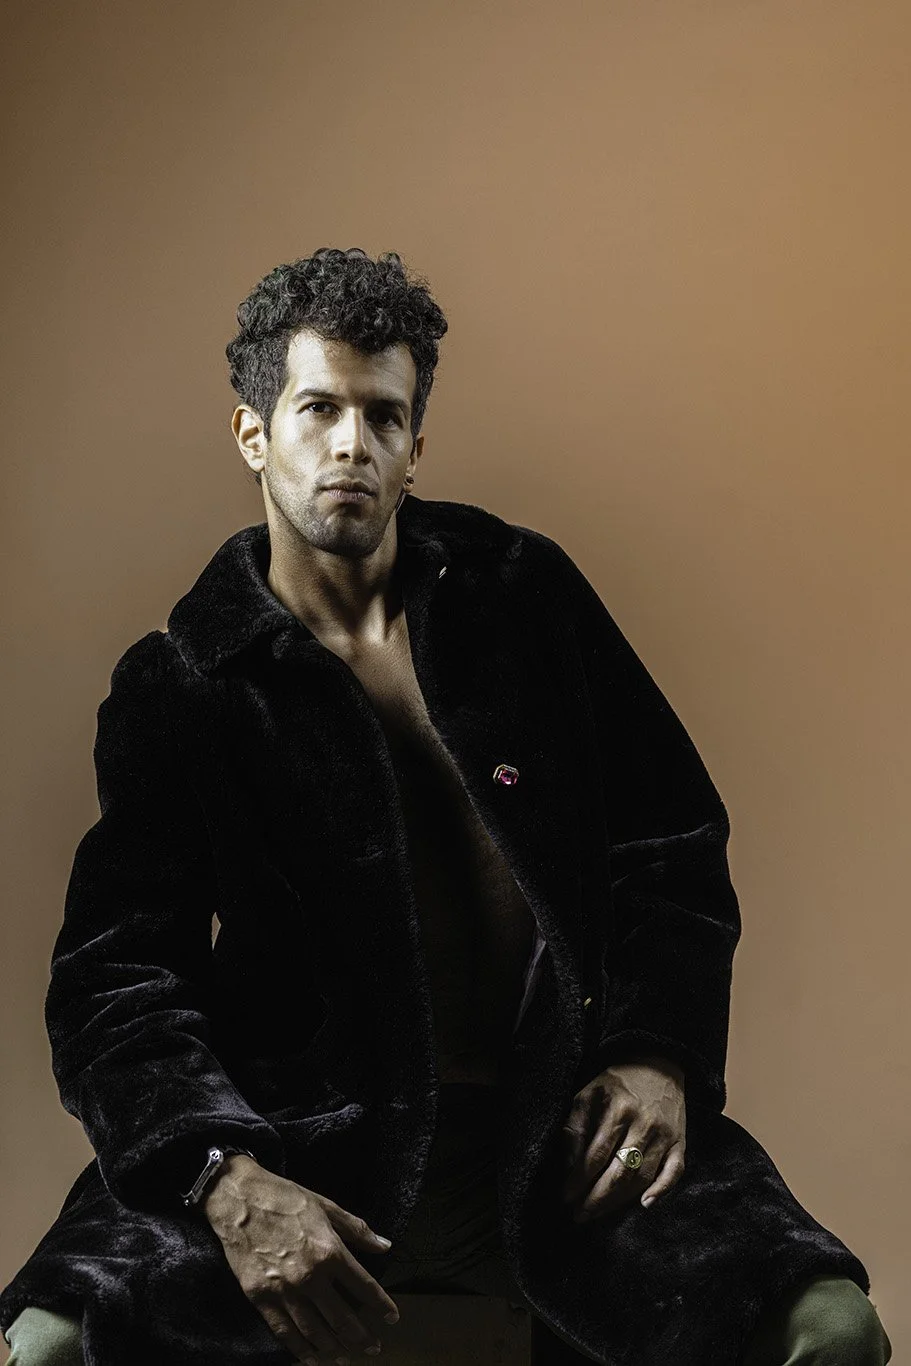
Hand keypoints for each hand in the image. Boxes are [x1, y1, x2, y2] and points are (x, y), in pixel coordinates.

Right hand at [201, 1155, 399, 1363]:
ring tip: (347, 1357)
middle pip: (342, 1318)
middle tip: (374, 1347)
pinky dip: (300, 1350)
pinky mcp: (260, 1298)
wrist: (240, 1199)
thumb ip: (357, 1230)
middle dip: (361, 1336)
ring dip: (334, 1349)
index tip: (392, 1318)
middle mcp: (310, 1276)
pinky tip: (312, 1359)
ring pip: (315, 1331)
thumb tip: (385, 1245)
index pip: (363, 1287)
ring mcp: (284, 1291)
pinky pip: (284, 1332)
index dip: (381, 1305)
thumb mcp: (327, 1207)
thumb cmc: (286, 1199)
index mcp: (330, 1251)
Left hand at [561, 1054, 685, 1221]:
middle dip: (596, 1198)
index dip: (579, 1180)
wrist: (658, 1063)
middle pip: (619, 1172)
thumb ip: (576, 1125)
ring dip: (619, 1201)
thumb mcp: (590, 1092)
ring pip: (642, 1177)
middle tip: (579, 1215)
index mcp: (619, 1109)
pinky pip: (674, 1172)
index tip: (565, 1197)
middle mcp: (644, 1124)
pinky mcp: (680, 1142)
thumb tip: (568, 1164)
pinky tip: (645, 1205)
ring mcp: (665, 1135)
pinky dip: (662, 1190)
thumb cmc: (618, 1082)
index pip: (596, 1155)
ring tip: (599, 1213)